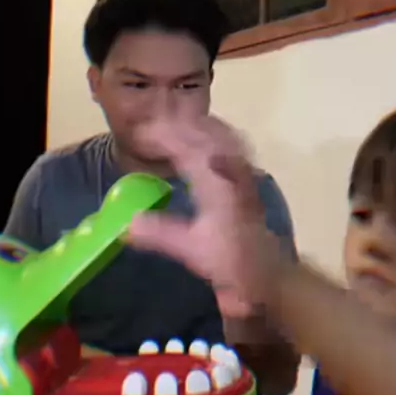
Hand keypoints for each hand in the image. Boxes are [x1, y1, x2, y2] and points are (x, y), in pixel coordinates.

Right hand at [127, 117, 281, 317]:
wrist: (266, 271)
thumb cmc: (229, 261)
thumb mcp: (191, 249)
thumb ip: (161, 234)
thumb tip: (129, 223)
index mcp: (216, 185)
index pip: (189, 149)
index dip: (165, 137)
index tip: (143, 135)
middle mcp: (232, 171)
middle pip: (205, 134)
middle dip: (178, 126)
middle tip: (151, 127)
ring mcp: (243, 171)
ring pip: (222, 135)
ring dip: (197, 126)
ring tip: (174, 123)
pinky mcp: (247, 177)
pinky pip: (232, 142)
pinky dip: (215, 132)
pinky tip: (206, 133)